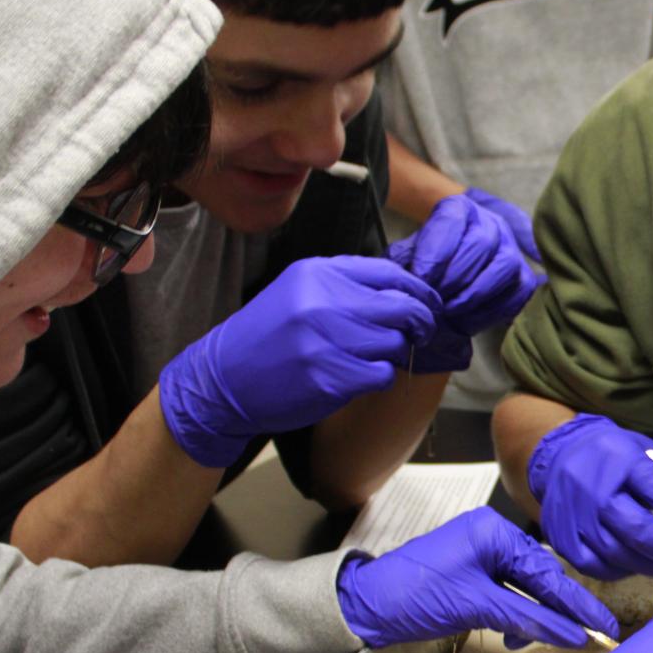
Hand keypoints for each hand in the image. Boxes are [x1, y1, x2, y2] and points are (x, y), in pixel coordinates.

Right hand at [159, 256, 437, 466]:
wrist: (222, 378)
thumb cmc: (267, 337)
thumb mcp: (298, 291)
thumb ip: (345, 284)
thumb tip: (403, 289)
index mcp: (318, 274)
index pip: (390, 274)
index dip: (420, 291)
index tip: (429, 304)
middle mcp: (323, 302)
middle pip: (403, 307)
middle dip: (421, 322)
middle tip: (421, 332)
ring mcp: (325, 341)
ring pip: (395, 343)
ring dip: (395, 353)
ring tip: (374, 357)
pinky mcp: (328, 377)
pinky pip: (382, 374)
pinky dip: (380, 377)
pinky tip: (361, 376)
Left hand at [335, 507, 618, 648]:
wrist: (364, 607)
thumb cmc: (414, 597)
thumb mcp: (476, 606)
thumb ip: (527, 618)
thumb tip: (572, 633)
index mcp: (493, 533)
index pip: (546, 573)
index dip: (577, 603)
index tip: (604, 624)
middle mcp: (491, 538)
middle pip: (540, 578)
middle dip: (559, 610)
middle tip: (591, 635)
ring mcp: (480, 557)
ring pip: (525, 590)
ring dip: (534, 618)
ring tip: (532, 642)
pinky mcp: (471, 578)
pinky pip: (507, 596)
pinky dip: (515, 617)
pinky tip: (515, 635)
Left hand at [386, 188, 543, 371]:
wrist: (448, 274)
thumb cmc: (425, 262)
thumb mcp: (408, 254)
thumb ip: (402, 262)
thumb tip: (407, 284)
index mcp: (459, 208)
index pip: (450, 221)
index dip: (434, 253)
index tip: (420, 280)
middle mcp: (491, 223)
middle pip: (481, 243)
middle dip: (454, 277)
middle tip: (434, 300)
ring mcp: (512, 250)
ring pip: (504, 266)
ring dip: (473, 294)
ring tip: (449, 312)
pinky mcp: (524, 278)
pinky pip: (518, 293)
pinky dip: (491, 312)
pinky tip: (466, 322)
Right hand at [525, 413, 652, 579]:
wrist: (561, 455)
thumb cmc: (618, 458)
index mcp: (623, 460)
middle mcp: (595, 489)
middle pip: (641, 532)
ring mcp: (575, 518)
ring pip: (622, 555)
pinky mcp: (563, 541)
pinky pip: (601, 568)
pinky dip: (627, 570)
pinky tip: (643, 564)